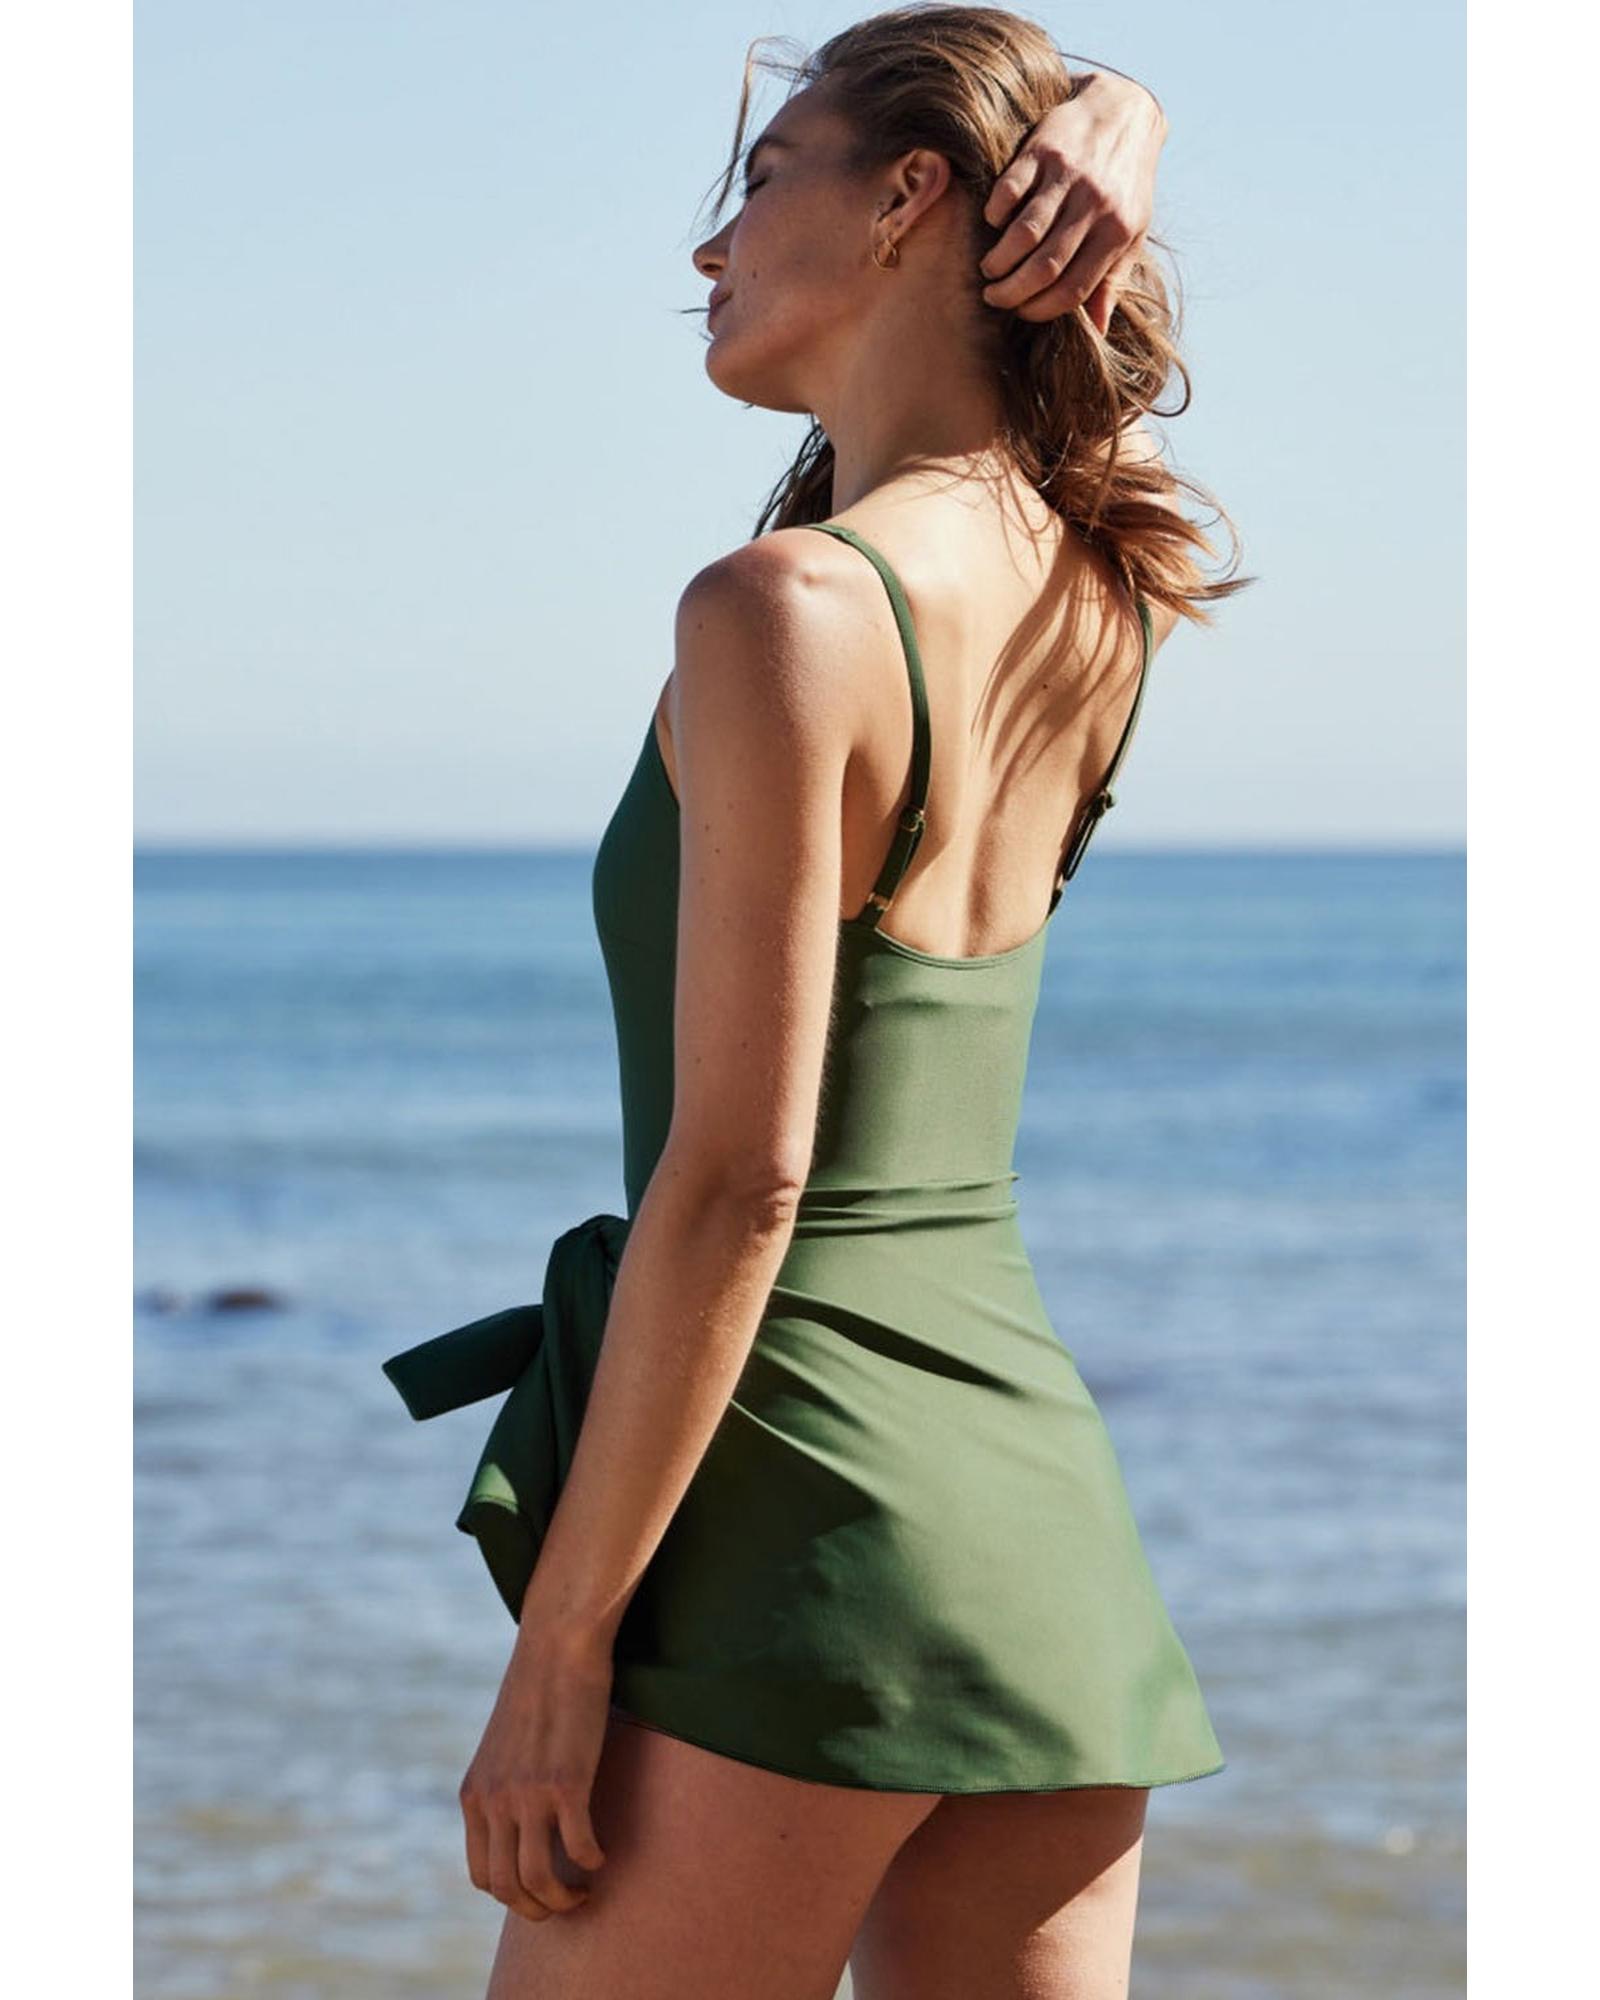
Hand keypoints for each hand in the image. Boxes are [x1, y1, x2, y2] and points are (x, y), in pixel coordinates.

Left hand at [458, 1622, 612, 1921]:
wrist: (557, 1645)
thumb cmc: (538, 1688)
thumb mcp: (503, 1745)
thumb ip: (502, 1784)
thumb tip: (519, 1820)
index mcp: (474, 1794)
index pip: (482, 1876)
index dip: (512, 1895)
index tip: (541, 1888)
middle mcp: (495, 1800)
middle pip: (508, 1888)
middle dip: (539, 1908)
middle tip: (568, 1903)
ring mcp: (529, 1794)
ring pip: (539, 1879)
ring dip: (566, 1897)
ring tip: (586, 1890)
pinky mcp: (567, 1782)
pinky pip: (579, 1847)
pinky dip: (593, 1861)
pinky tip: (603, 1853)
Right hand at [979, 73, 1166, 332]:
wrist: (1126, 112)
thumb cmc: (1127, 183)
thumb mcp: (1132, 232)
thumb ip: (1112, 280)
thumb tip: (1097, 330)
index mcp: (1116, 233)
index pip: (1072, 290)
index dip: (1040, 310)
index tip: (1022, 312)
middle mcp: (1094, 206)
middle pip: (1044, 267)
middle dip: (1012, 293)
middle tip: (995, 297)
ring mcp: (1068, 177)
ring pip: (1024, 234)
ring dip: (999, 260)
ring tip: (989, 269)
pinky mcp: (1043, 150)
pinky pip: (1010, 191)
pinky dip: (995, 215)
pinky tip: (992, 225)